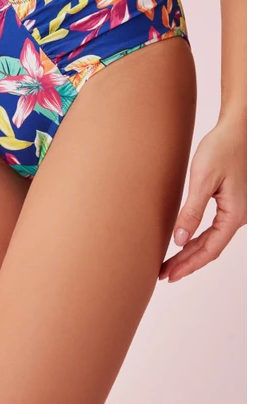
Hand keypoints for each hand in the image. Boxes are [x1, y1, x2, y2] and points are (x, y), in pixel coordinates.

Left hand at [159, 115, 246, 282]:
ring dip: (192, 253)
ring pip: (212, 240)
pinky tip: (187, 242)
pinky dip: (199, 238)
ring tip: (172, 263)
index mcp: (234, 215)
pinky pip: (215, 228)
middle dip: (187, 263)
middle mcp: (239, 216)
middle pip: (210, 248)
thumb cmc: (222, 148)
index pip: (208, 250)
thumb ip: (192, 212)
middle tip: (164, 274)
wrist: (239, 128)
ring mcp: (237, 210)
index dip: (188, 264)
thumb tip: (179, 240)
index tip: (169, 275)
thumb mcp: (203, 180)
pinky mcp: (232, 202)